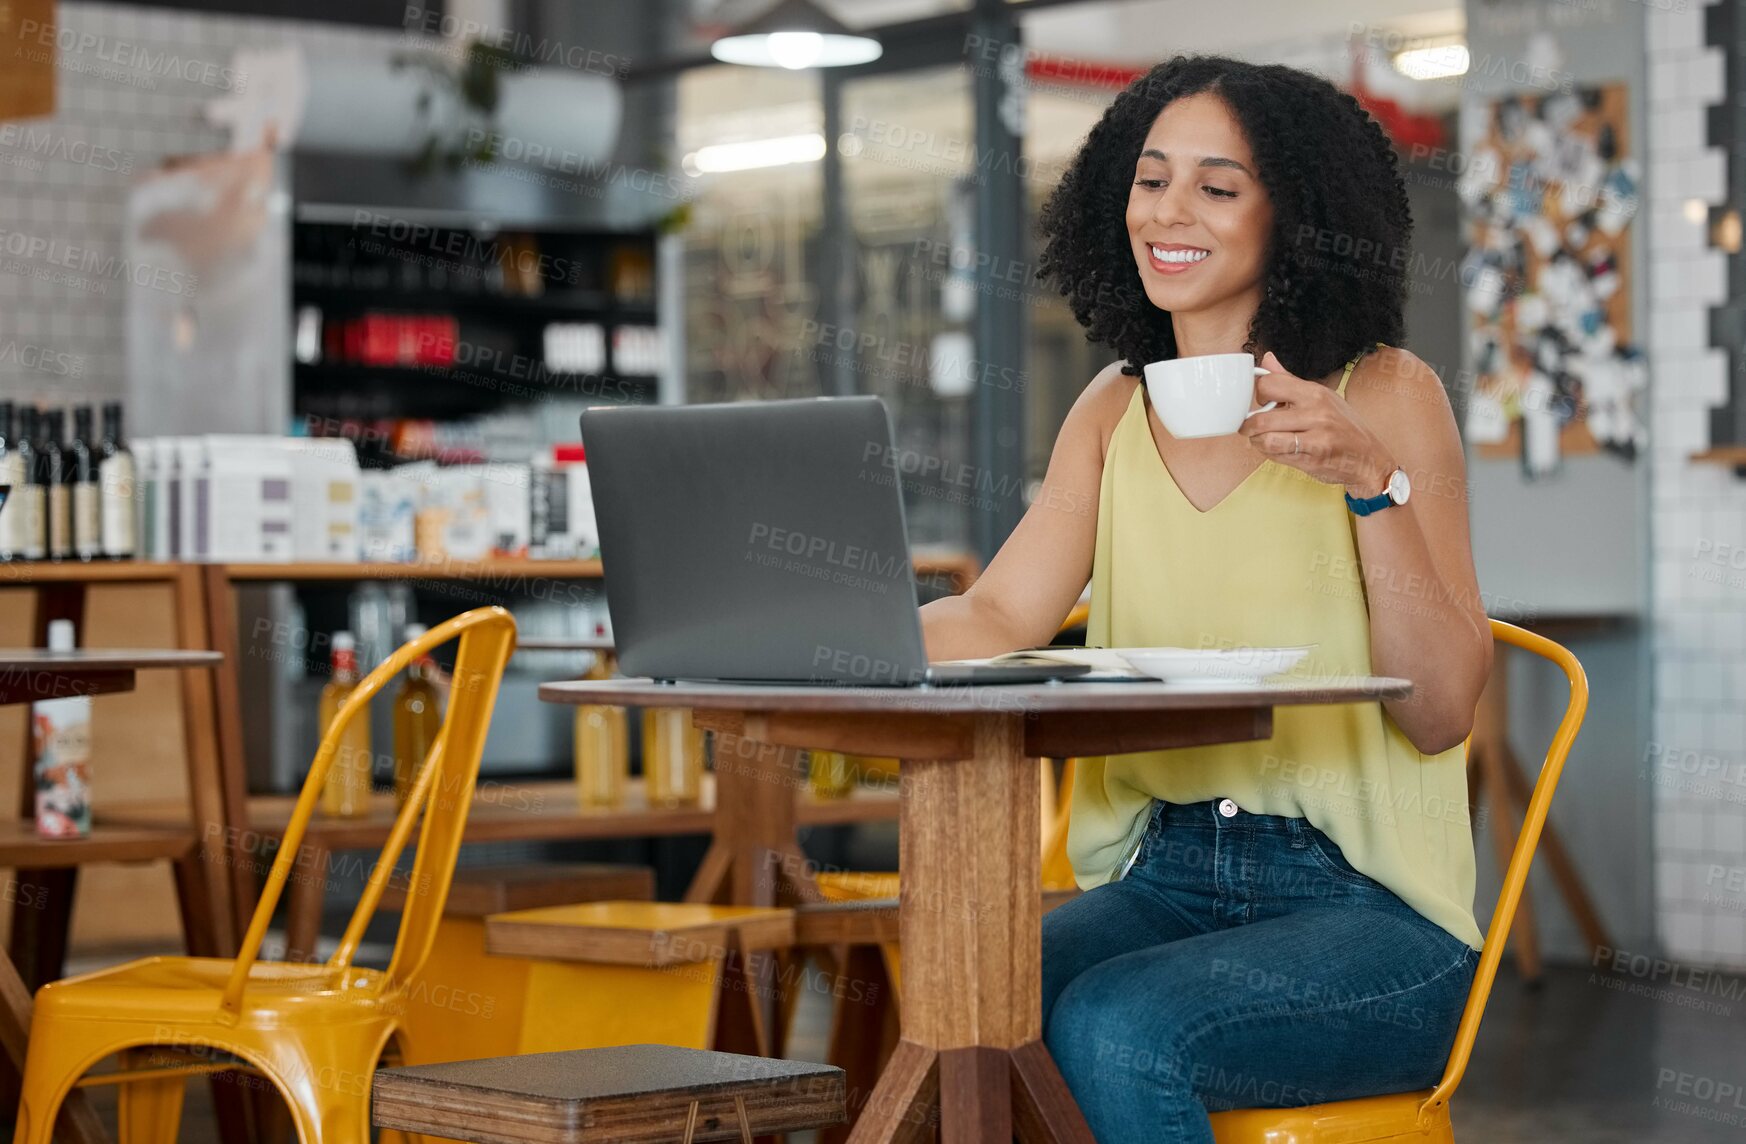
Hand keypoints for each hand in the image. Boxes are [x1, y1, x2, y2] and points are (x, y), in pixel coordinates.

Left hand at [1239, 351, 1395, 494]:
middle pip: (1261, 417)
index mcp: (1315, 392)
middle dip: (1249, 426)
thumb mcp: (1322, 397)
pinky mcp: (1314, 456)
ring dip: (1257, 442)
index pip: (1270, 383)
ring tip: (1262, 440)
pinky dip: (1269, 453)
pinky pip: (1277, 454)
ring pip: (1265, 438)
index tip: (1262, 403)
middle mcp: (1316, 410)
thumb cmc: (1344, 427)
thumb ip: (1289, 381)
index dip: (1258, 395)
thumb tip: (1266, 359)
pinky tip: (1276, 450)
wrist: (1369, 458)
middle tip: (1251, 428)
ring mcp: (1316, 434)